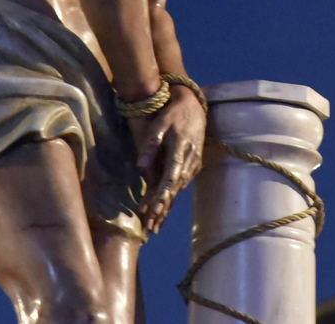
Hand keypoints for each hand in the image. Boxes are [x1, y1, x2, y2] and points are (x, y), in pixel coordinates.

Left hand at [130, 86, 205, 233]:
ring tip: (154, 224)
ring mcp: (193, 165)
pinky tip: (164, 209)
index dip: (162, 195)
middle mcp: (189, 161)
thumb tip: (140, 166)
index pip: (170, 177)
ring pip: (178, 190)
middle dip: (162, 208)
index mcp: (180, 150)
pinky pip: (181, 185)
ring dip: (167, 206)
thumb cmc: (173, 115)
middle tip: (151, 226)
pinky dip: (172, 198)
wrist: (194, 107)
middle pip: (174, 189)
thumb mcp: (159, 124)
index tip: (153, 210)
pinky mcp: (193, 166)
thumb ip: (151, 144)